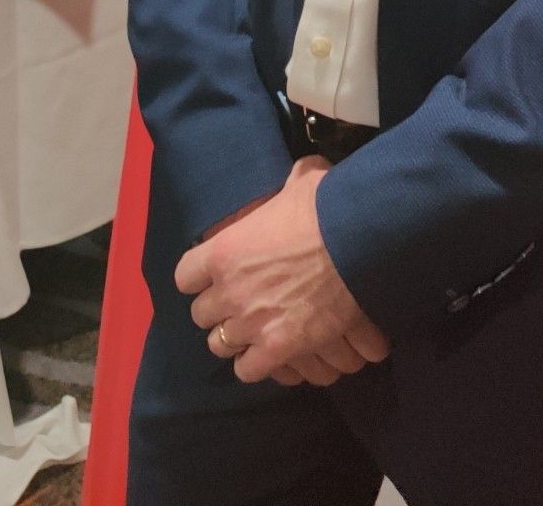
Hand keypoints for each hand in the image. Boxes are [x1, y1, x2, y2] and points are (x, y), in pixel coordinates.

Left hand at [175, 156, 390, 384]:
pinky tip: (270, 352)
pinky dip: (256, 364)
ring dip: (234, 338)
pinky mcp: (275, 349)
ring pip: (219, 345)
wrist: (356, 243)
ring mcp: (249, 324)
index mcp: (223, 251)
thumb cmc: (325, 208)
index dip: (200, 277)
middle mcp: (228, 291)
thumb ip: (290, 181)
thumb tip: (303, 171)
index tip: (216, 273)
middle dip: (219, 309)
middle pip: (201, 314)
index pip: (185, 275)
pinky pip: (246, 370)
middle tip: (241, 302)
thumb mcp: (302, 182)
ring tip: (255, 329)